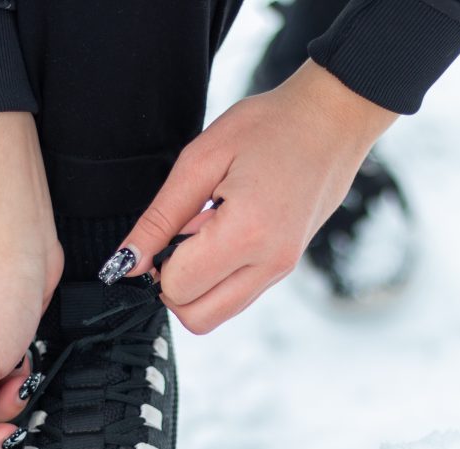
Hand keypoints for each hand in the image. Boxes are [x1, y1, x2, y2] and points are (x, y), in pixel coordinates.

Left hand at [108, 61, 398, 333]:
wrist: (332, 120)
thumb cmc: (269, 127)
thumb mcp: (201, 160)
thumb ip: (160, 218)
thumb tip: (127, 262)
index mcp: (246, 233)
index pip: (178, 286)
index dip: (156, 264)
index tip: (163, 231)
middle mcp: (269, 263)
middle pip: (197, 317)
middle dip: (172, 288)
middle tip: (174, 242)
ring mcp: (282, 271)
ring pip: (217, 314)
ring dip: (195, 286)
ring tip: (201, 234)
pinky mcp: (286, 268)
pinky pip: (238, 296)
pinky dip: (217, 279)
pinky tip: (220, 236)